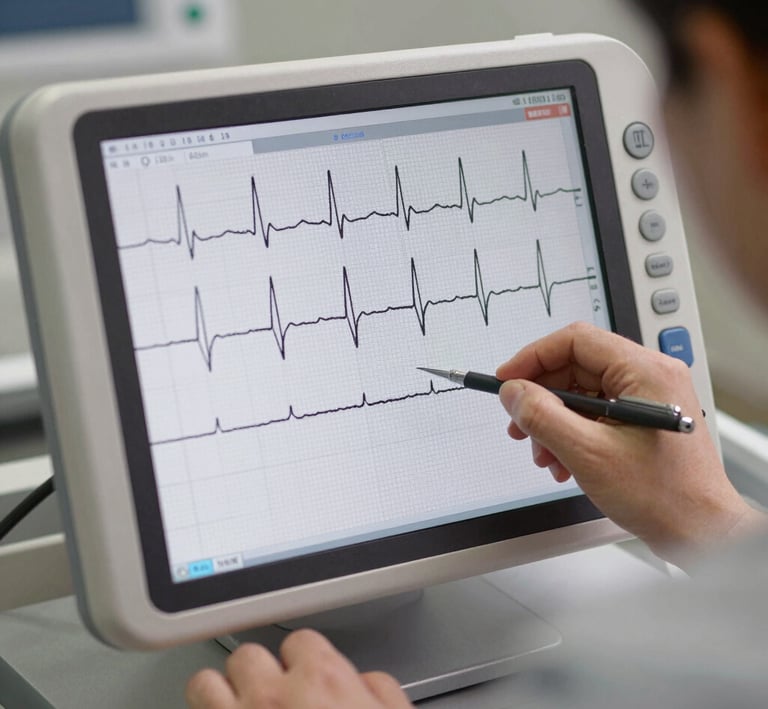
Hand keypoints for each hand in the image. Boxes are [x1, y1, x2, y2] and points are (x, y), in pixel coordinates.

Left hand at [186, 629, 412, 708]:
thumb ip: (378, 691)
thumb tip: (364, 682)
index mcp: (322, 681)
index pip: (299, 642)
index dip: (304, 660)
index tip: (304, 674)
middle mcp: (272, 699)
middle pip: (246, 656)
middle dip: (257, 673)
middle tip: (268, 696)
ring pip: (204, 684)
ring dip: (218, 695)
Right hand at [496, 322, 762, 567]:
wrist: (700, 532)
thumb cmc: (665, 496)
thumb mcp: (588, 453)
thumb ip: (543, 416)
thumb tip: (514, 392)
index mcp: (645, 371)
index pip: (576, 341)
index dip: (534, 357)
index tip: (508, 380)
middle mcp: (650, 376)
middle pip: (576, 366)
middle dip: (541, 397)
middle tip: (519, 422)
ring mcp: (649, 398)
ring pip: (582, 392)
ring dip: (554, 421)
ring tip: (543, 452)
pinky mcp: (644, 419)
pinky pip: (596, 412)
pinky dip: (572, 433)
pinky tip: (563, 461)